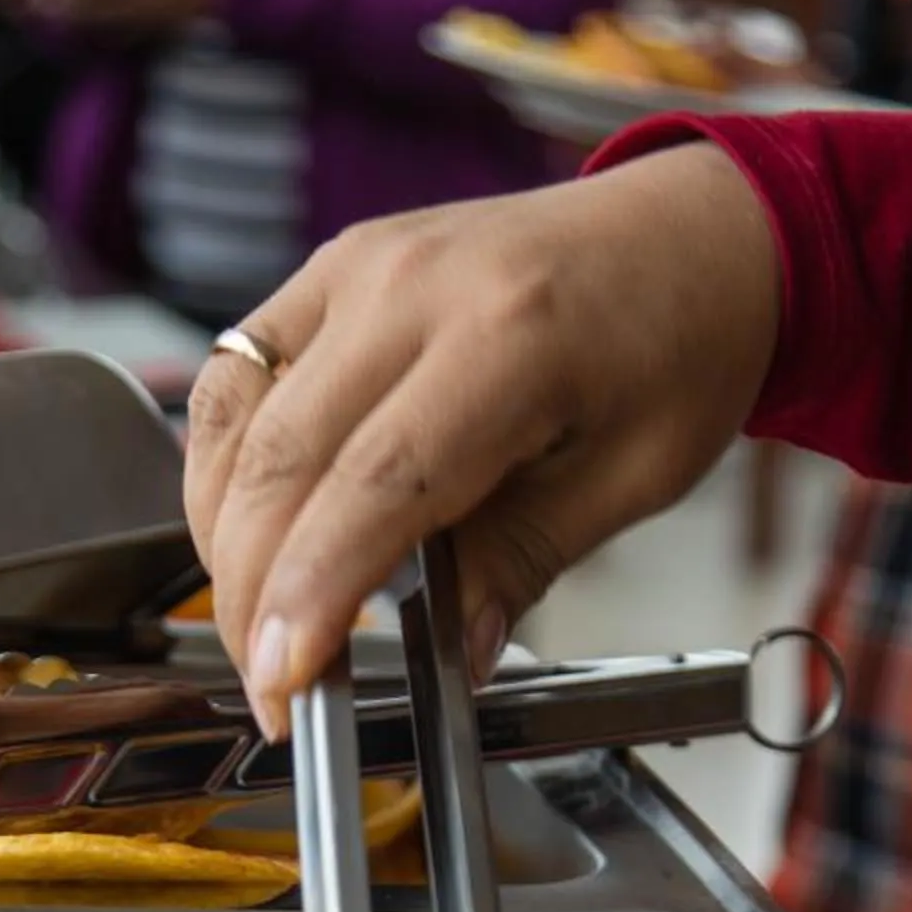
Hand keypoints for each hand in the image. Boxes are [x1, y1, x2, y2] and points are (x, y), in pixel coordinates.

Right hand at [184, 142, 780, 735]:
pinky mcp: (329, 268)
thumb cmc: (679, 340)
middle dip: (251, 591)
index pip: (375, 485)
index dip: (313, 594)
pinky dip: (222, 464)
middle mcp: (413, 285)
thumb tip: (447, 657)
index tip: (286, 681)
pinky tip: (247, 528)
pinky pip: (235, 373)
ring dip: (223, 534)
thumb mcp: (633, 476)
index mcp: (510, 334)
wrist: (689, 231)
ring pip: (234, 419)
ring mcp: (358, 266)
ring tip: (256, 619)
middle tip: (269, 680)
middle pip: (282, 459)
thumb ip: (521, 563)